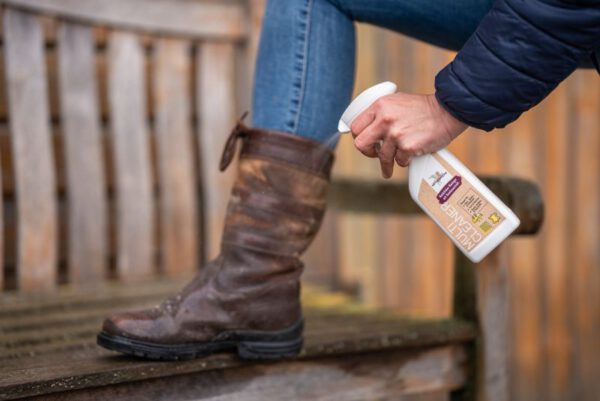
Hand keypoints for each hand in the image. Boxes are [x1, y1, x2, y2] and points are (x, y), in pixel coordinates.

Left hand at [350, 92, 467, 177]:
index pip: (356, 126)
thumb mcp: (397, 101)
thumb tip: (368, 128)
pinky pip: (399, 161)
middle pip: (361, 144)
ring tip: (389, 168)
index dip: (358, 137)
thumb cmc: (423, 108)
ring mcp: (396, 134)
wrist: (447, 111)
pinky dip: (404, 161)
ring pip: (382, 156)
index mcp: (380, 106)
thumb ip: (381, 113)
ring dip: (387, 163)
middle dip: (367, 153)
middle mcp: (385, 119)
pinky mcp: (408, 147)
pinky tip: (409, 157)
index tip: (365, 142)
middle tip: (374, 155)